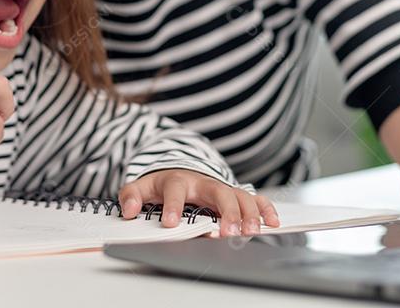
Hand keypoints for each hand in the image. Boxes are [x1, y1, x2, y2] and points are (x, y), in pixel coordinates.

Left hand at [118, 169, 279, 236]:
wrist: (180, 168)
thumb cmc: (162, 184)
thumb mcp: (141, 186)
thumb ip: (131, 196)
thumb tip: (128, 211)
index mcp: (178, 179)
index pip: (175, 189)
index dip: (172, 206)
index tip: (169, 223)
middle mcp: (203, 182)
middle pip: (218, 192)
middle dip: (224, 211)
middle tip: (225, 232)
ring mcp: (221, 187)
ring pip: (239, 196)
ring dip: (247, 213)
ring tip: (249, 231)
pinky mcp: (234, 194)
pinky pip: (254, 198)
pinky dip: (265, 208)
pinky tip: (272, 223)